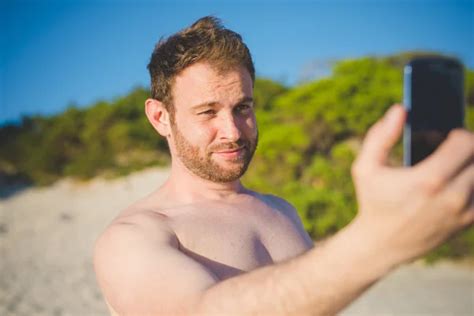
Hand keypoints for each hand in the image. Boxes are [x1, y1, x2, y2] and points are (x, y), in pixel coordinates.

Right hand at [351, 104, 472, 264]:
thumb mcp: (365, 168)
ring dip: (470, 165)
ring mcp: (463, 212)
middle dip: (467, 147)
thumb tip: (401, 108)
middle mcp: (452, 197)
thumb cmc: (372, 202)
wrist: (382, 245)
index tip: (447, 135)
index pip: (467, 142)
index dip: (459, 133)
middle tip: (452, 148)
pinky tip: (457, 180)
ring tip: (454, 164)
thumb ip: (380, 136)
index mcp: (429, 179)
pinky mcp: (468, 222)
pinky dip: (471, 181)